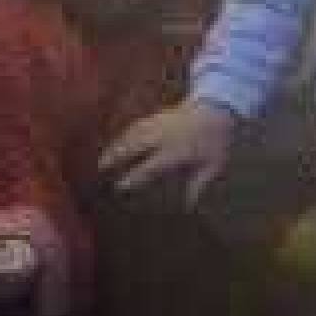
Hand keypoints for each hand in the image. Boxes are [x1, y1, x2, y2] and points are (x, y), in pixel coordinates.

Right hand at [103, 98, 238, 201]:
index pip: (149, 167)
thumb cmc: (216, 141)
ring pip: (128, 136)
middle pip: (131, 148)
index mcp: (175, 152)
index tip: (119, 187)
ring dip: (113, 147)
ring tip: (100, 159)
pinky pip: (132, 127)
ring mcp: (156, 125)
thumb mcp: (213, 166)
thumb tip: (187, 207)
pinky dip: (120, 136)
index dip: (133, 177)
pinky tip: (113, 143)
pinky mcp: (154, 117)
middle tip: (98, 170)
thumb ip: (198, 185)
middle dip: (113, 159)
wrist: (217, 108)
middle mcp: (161, 137)